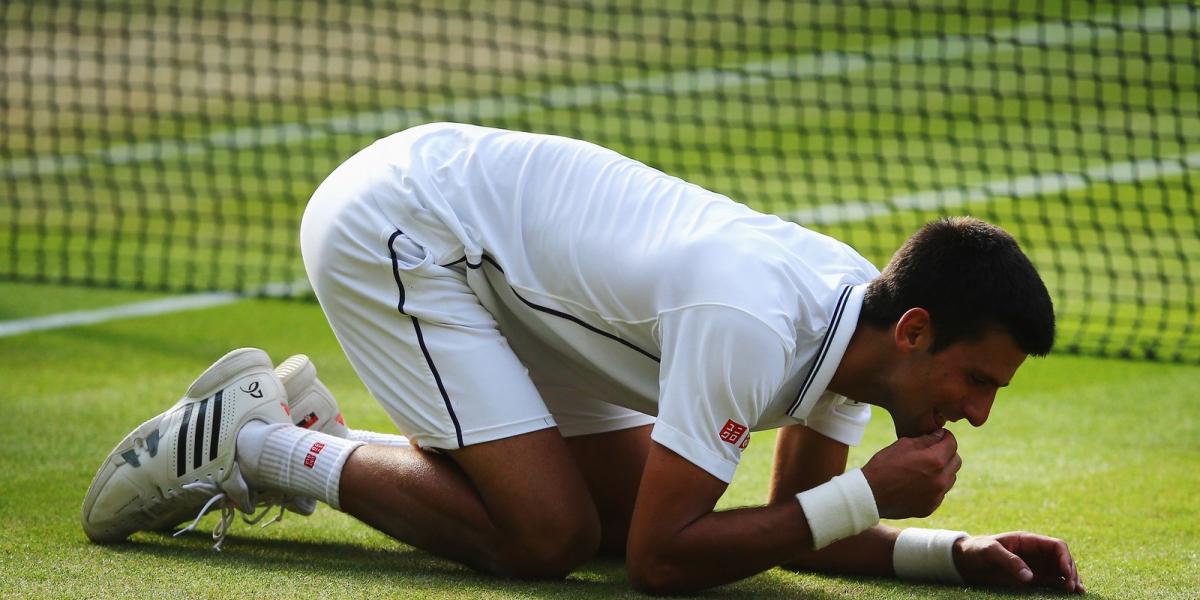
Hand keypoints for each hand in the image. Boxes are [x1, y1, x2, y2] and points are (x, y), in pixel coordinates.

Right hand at [861, 428, 960, 518]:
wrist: (870, 495)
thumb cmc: (884, 466)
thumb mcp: (902, 445)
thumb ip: (926, 439)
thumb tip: (940, 436)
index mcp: (935, 461)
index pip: (952, 443)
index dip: (945, 437)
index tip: (938, 436)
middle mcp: (941, 479)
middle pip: (956, 461)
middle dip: (947, 454)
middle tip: (931, 452)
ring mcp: (937, 496)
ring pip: (950, 478)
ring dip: (942, 471)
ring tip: (924, 469)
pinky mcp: (930, 507)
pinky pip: (940, 493)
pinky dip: (934, 486)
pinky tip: (917, 484)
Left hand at [954, 532, 1083, 593]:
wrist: (965, 561)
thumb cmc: (976, 550)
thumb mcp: (990, 551)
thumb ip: (1009, 561)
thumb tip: (1030, 577)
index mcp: (1028, 541)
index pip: (1056, 546)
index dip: (1065, 559)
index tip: (1066, 574)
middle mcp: (1035, 552)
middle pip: (1063, 559)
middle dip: (1071, 571)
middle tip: (1072, 587)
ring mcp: (1035, 565)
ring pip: (1061, 571)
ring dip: (1071, 580)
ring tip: (1077, 592)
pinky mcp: (1031, 578)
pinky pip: (1052, 581)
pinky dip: (1062, 586)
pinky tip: (1070, 593)